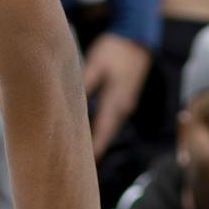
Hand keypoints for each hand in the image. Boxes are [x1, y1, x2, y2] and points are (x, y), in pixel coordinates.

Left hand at [81, 32, 150, 159]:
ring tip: (81, 156)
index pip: (103, 129)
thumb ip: (85, 82)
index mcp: (115, 99)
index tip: (85, 162)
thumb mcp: (97, 62)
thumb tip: (71, 100)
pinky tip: (89, 136)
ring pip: (108, 128)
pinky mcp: (123, 102)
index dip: (94, 146)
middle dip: (93, 148)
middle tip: (78, 166)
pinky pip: (111, 121)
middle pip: (106, 133)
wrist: (137, 42)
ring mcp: (124, 105)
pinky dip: (100, 130)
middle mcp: (122, 107)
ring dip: (97, 140)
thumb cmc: (114, 50)